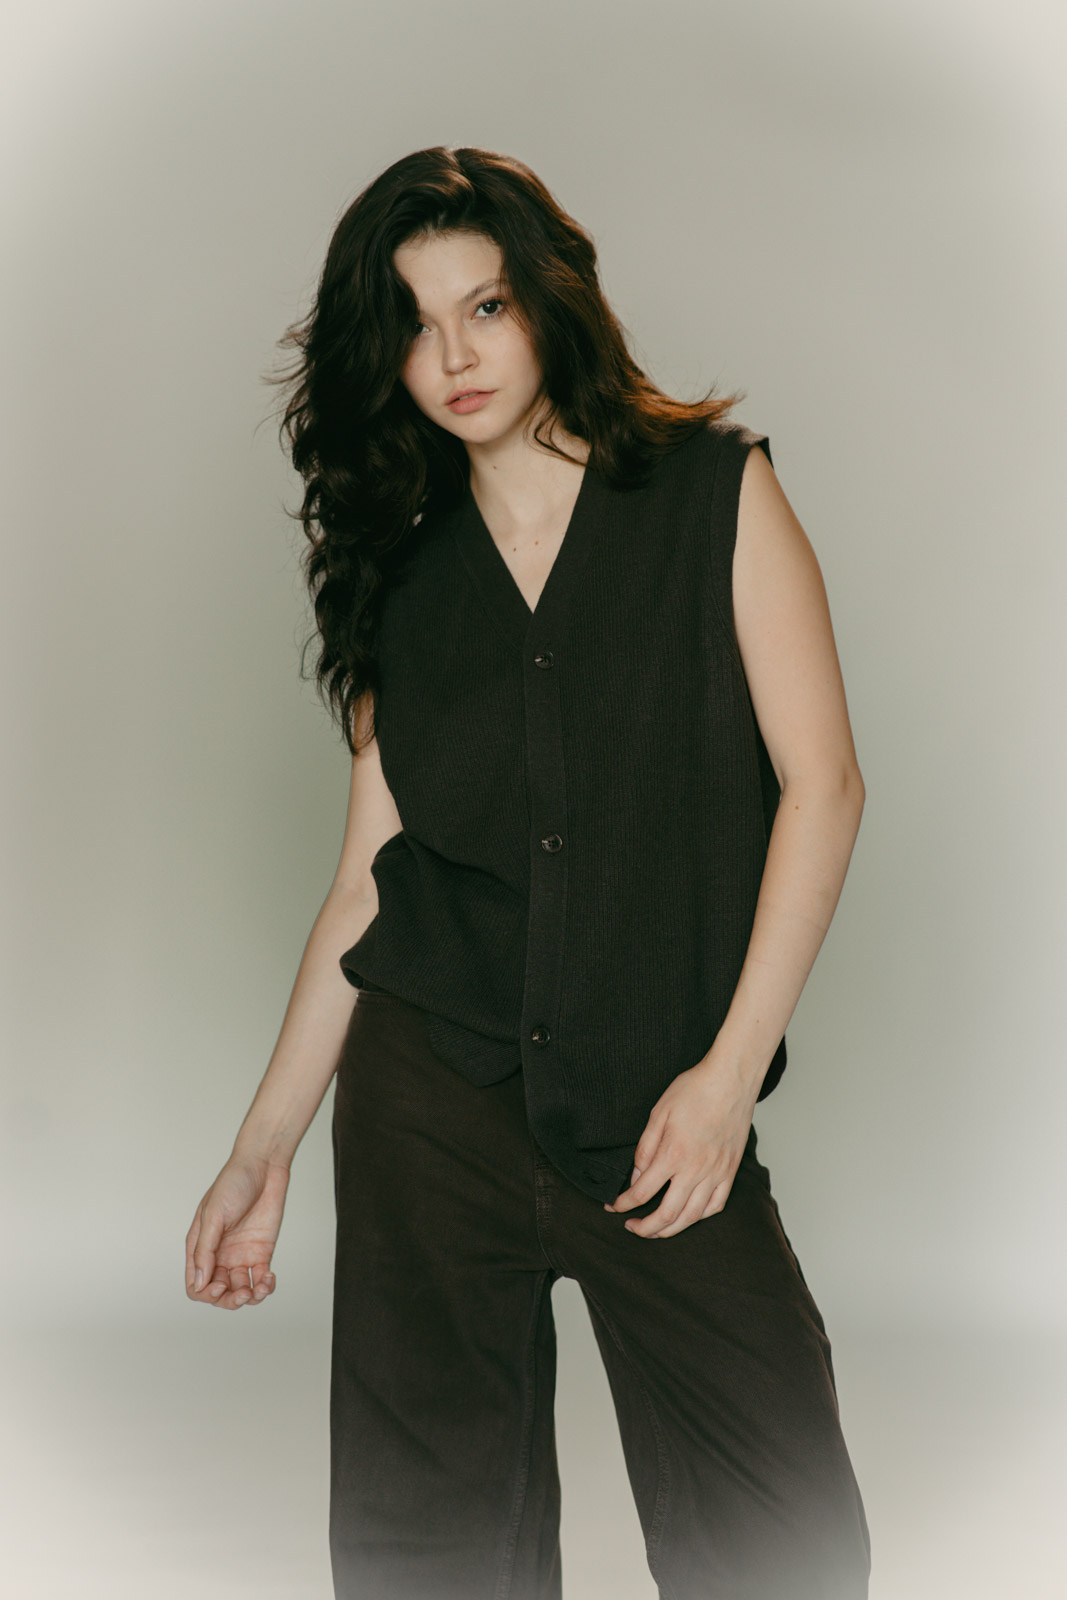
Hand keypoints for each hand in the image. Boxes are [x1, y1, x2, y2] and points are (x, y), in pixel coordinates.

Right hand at [185, 1156, 289, 1308]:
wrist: (263, 1166)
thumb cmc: (233, 1183)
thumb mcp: (214, 1215)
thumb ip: (205, 1249)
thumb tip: (198, 1282)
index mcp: (200, 1247)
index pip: (196, 1285)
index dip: (206, 1293)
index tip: (221, 1285)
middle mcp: (220, 1255)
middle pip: (219, 1293)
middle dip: (229, 1300)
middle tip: (243, 1294)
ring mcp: (241, 1254)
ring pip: (241, 1290)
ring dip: (250, 1297)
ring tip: (261, 1288)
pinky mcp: (262, 1251)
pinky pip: (261, 1278)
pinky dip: (265, 1285)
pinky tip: (269, 1278)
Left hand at [604, 1055, 759, 1238]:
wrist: (730, 1080)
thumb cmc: (694, 1090)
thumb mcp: (659, 1113)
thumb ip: (645, 1148)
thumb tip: (636, 1177)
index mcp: (673, 1154)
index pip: (642, 1192)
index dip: (624, 1204)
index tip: (614, 1206)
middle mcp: (695, 1170)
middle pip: (667, 1214)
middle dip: (645, 1228)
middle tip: (631, 1228)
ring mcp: (716, 1173)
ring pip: (692, 1216)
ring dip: (671, 1229)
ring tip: (657, 1231)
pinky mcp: (730, 1171)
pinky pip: (716, 1205)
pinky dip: (700, 1216)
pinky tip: (688, 1215)